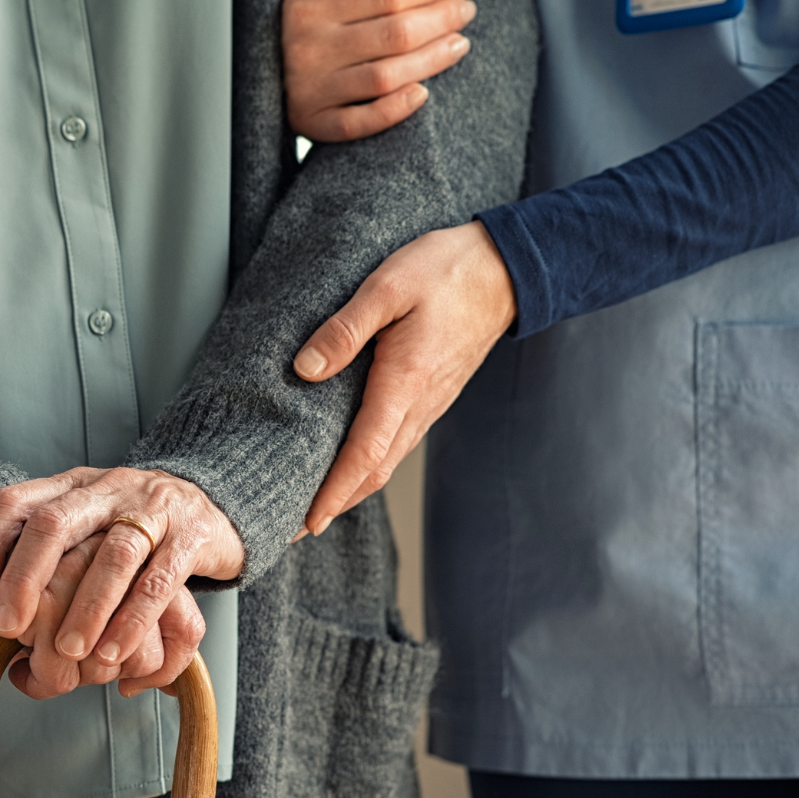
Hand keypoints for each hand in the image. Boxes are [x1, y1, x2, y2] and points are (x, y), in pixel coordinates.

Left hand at [0, 468, 243, 693]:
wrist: (216, 502)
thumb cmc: (136, 529)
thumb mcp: (88, 529)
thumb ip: (49, 566)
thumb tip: (5, 636)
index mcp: (72, 487)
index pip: (16, 501)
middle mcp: (108, 489)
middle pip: (56, 523)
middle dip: (25, 577)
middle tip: (7, 626)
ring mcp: (152, 509)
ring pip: (113, 555)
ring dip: (86, 608)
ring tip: (68, 652)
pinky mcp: (192, 536)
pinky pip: (160, 580)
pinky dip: (133, 620)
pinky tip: (114, 652)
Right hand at [283, 0, 476, 142]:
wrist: (267, 55)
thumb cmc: (311, 9)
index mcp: (308, 1)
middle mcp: (305, 45)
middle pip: (394, 34)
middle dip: (440, 19)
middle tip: (464, 11)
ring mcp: (308, 87)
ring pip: (384, 77)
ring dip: (432, 61)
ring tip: (458, 43)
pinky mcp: (311, 122)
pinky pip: (358, 123)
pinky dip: (395, 110)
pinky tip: (423, 94)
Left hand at [292, 221, 513, 534]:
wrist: (504, 270)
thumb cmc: (446, 271)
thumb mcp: (387, 287)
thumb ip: (345, 329)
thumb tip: (305, 369)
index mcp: (404, 383)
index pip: (364, 455)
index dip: (333, 493)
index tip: (306, 523)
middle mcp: (419, 405)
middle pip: (374, 472)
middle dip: (334, 504)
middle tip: (294, 528)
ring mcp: (429, 405)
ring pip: (387, 462)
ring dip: (351, 489)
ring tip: (315, 505)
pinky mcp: (431, 397)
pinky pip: (397, 443)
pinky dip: (369, 465)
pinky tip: (349, 464)